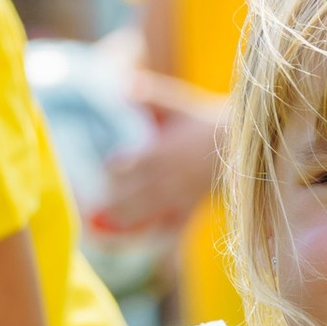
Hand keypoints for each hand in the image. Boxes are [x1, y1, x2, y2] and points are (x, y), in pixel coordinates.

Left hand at [96, 82, 223, 237]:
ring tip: (97, 230)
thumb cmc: (205, 123)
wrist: (241, 149)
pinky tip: (126, 241)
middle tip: (85, 212)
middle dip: (105, 205)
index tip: (94, 175)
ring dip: (118, 224)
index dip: (107, 171)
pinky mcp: (187, 211)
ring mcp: (176, 198)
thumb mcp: (179, 104)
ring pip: (141, 216)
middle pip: (127, 197)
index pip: (122, 167)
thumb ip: (150, 96)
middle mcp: (164, 180)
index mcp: (158, 154)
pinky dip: (144, 236)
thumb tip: (121, 85)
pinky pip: (163, 229)